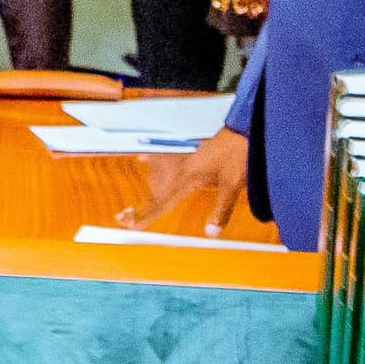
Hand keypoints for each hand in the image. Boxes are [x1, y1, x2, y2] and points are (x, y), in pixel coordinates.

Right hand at [116, 126, 248, 237]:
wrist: (243, 129)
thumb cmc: (238, 154)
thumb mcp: (234, 185)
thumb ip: (221, 210)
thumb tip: (210, 234)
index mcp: (188, 178)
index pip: (162, 202)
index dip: (146, 215)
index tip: (130, 224)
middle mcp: (180, 169)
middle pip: (155, 194)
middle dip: (139, 209)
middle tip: (122, 219)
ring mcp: (182, 160)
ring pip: (158, 180)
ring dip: (147, 195)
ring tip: (130, 208)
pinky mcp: (189, 155)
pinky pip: (164, 161)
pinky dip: (152, 163)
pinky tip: (143, 159)